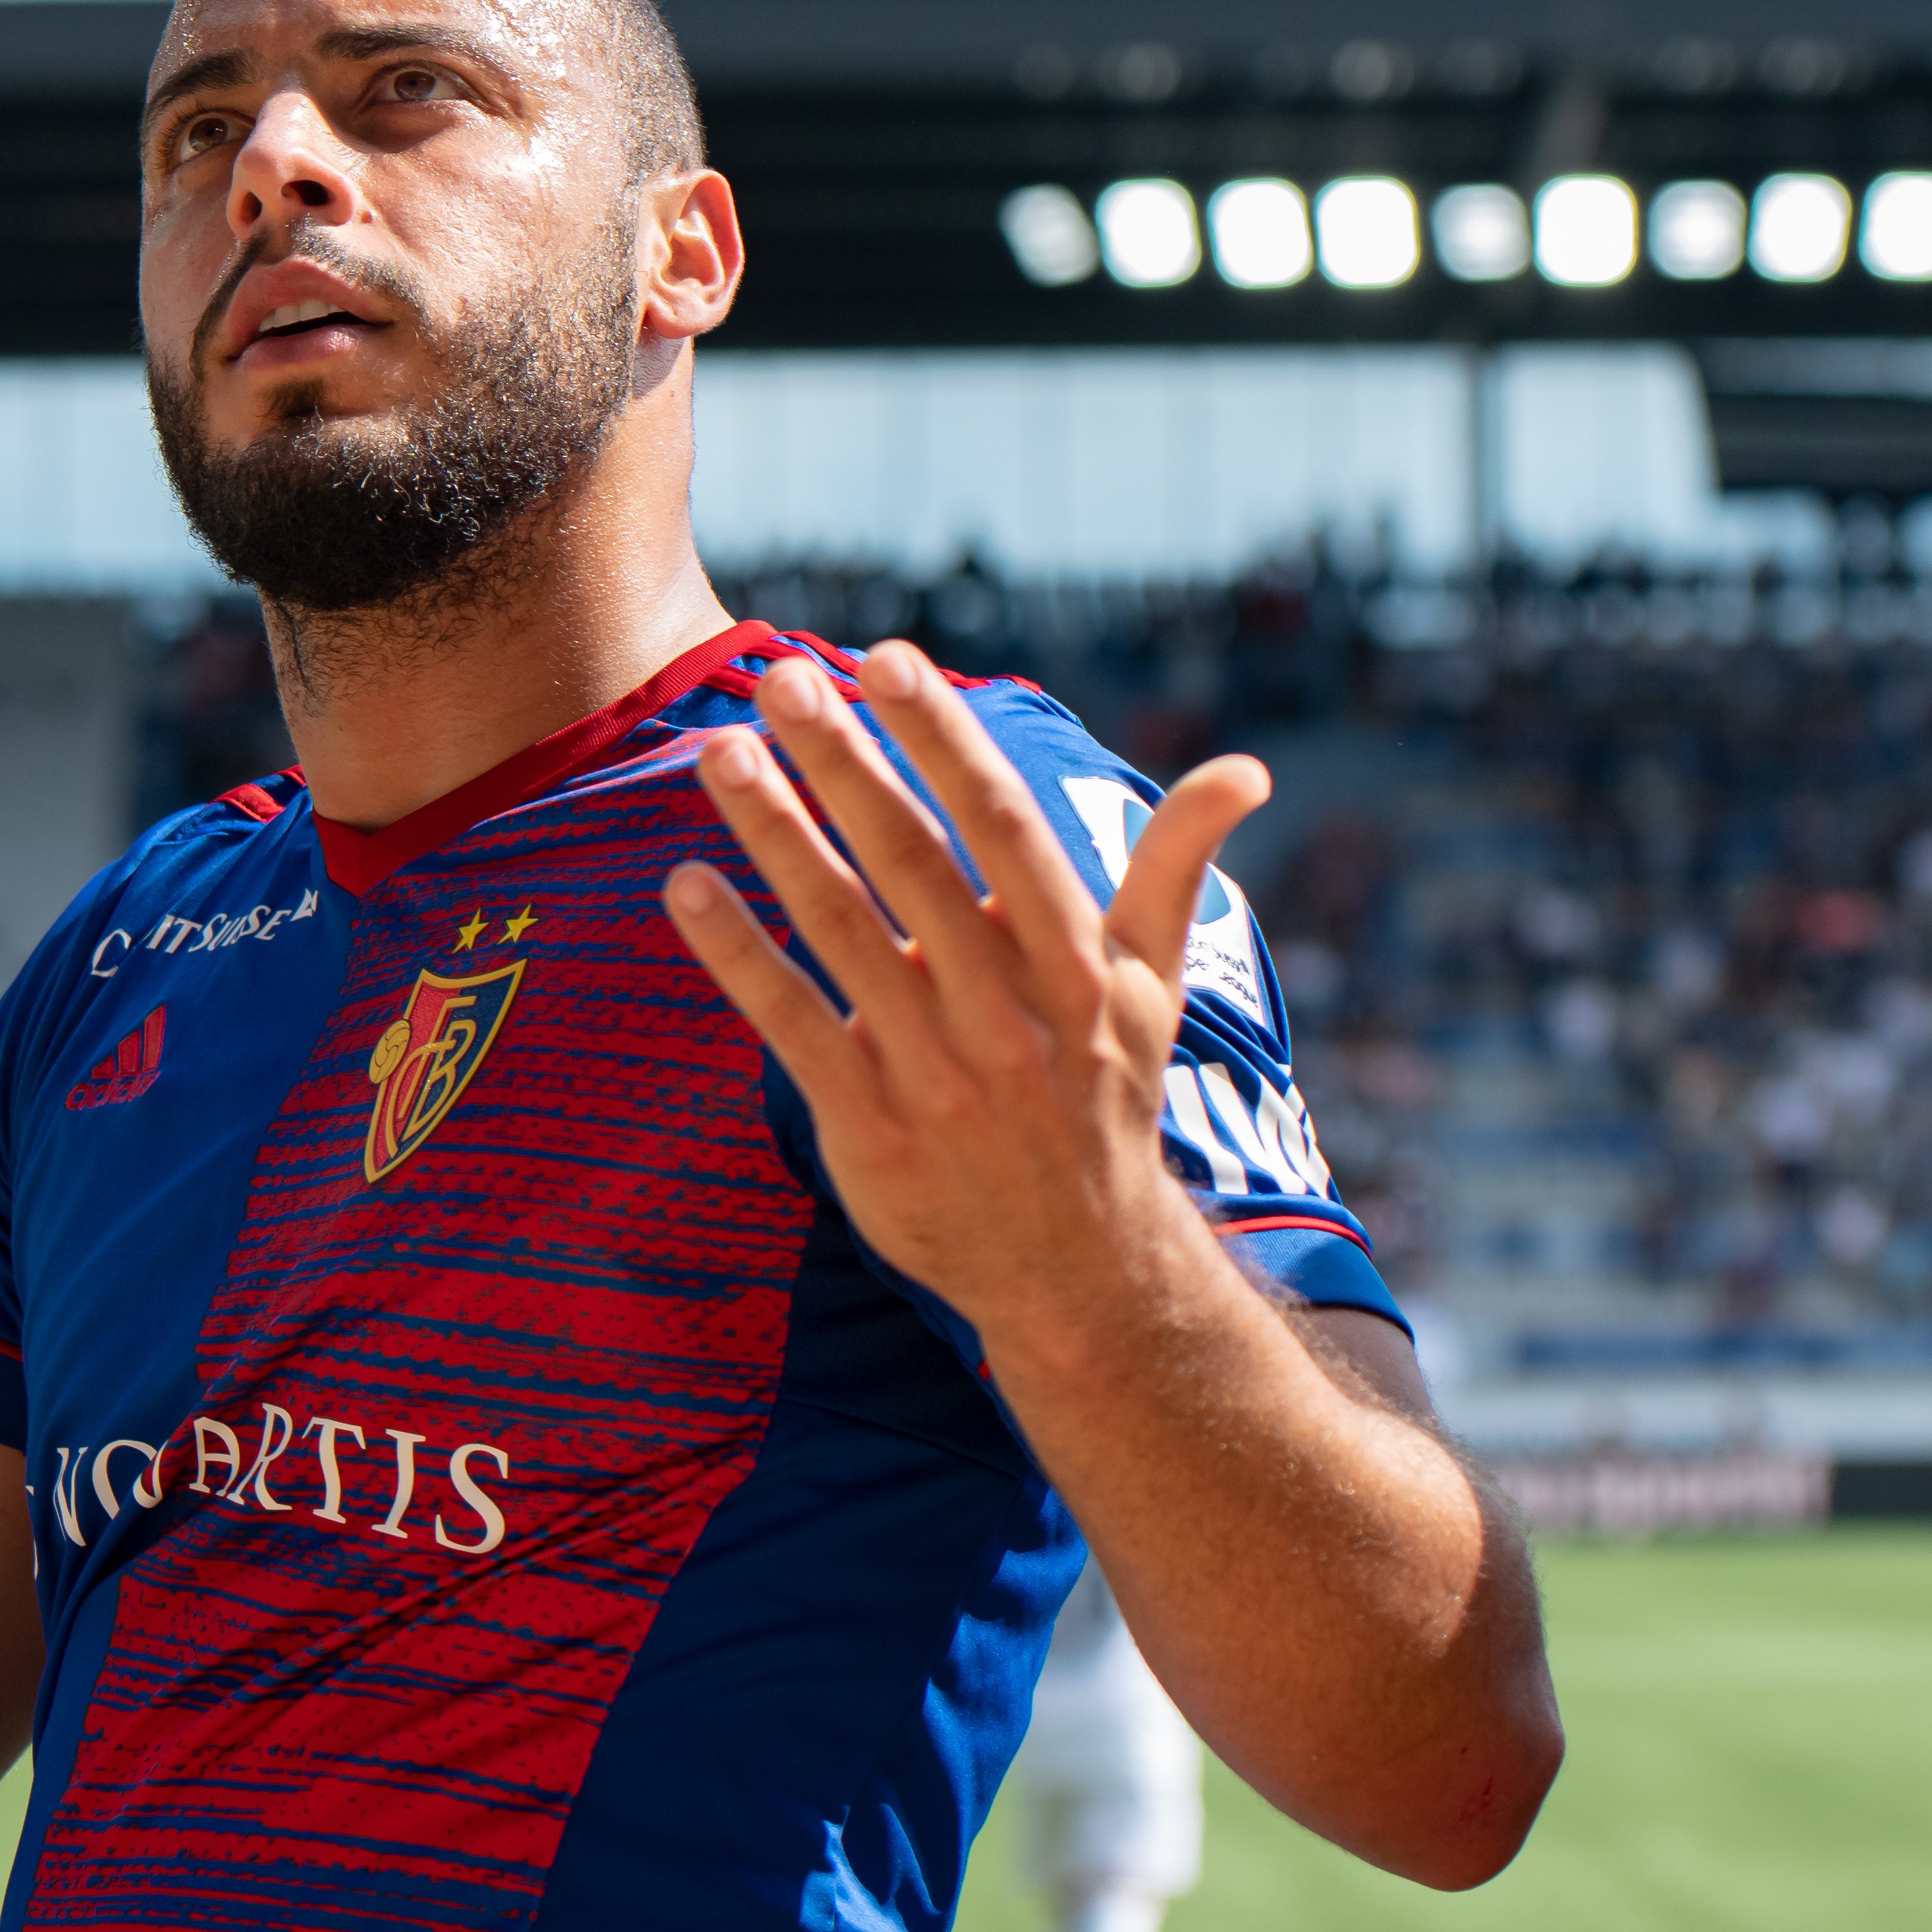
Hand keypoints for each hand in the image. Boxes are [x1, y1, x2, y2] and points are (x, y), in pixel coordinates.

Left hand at [657, 642, 1266, 1346]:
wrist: (1077, 1272)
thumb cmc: (1105, 1102)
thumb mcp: (1153, 989)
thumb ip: (1175, 869)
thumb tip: (1246, 767)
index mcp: (1076, 966)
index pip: (1004, 828)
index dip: (945, 740)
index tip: (890, 660)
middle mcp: (1007, 1013)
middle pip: (912, 865)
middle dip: (844, 766)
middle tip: (781, 681)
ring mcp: (935, 1073)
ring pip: (842, 933)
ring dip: (777, 839)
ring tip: (719, 756)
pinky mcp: (869, 1128)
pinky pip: (792, 1025)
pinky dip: (738, 957)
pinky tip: (685, 889)